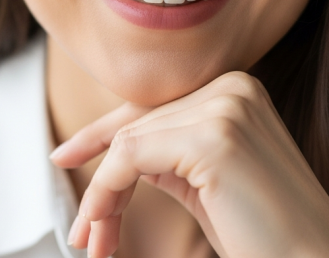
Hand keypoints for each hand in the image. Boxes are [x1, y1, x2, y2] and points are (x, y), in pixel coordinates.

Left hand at [49, 71, 328, 257]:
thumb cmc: (264, 236)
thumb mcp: (207, 181)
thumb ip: (170, 153)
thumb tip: (119, 147)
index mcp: (236, 90)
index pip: (150, 109)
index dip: (100, 136)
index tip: (64, 157)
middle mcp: (233, 86)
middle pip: (135, 126)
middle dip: (101, 183)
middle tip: (83, 232)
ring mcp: (226, 106)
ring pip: (126, 143)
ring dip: (99, 198)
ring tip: (93, 241)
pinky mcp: (213, 136)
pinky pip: (129, 157)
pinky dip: (106, 193)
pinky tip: (103, 227)